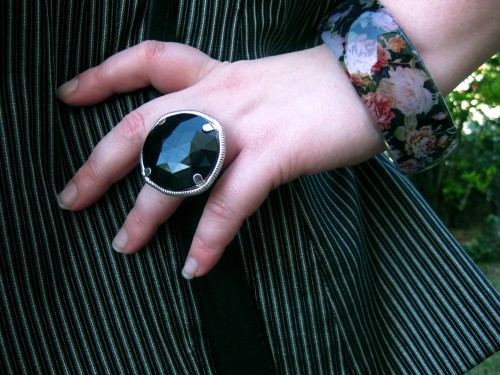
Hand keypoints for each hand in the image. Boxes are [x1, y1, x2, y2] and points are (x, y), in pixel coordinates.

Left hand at [57, 41, 383, 277]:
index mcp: (217, 75)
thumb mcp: (262, 84)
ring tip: (124, 244)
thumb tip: (205, 138)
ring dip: (145, 212)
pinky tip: (195, 265)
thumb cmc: (319, 86)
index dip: (103, 76)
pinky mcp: (275, 153)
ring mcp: (246, 125)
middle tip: (71, 198)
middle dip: (100, 163)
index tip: (68, 93)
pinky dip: (211, 236)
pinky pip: (231, 200)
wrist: (372, 76)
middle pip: (143, 125)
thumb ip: (229, 104)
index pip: (148, 61)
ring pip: (179, 169)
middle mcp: (221, 96)